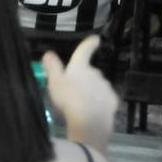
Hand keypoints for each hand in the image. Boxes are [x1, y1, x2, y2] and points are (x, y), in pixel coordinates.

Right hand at [42, 35, 118, 151]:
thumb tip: (48, 53)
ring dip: (92, 90)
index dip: (89, 44)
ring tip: (82, 103)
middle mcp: (96, 73)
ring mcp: (106, 88)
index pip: (84, 50)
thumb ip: (52, 66)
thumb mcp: (54, 82)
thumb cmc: (68, 99)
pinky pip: (105, 99)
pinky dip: (100, 102)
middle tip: (74, 88)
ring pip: (98, 86)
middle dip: (85, 77)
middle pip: (91, 71)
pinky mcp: (112, 102)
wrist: (88, 122)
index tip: (96, 39)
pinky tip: (93, 111)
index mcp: (81, 66)